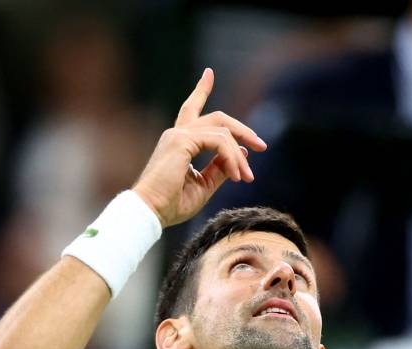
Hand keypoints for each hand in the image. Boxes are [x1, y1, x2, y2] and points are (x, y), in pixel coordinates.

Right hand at [132, 68, 266, 227]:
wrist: (150, 212)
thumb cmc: (171, 205)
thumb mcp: (203, 186)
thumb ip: (219, 169)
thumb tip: (241, 154)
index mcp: (178, 142)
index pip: (191, 109)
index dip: (201, 90)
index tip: (209, 73)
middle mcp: (177, 134)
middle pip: (217, 118)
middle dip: (241, 129)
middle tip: (261, 145)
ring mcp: (178, 135)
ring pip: (222, 131)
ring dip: (239, 155)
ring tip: (246, 177)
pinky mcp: (181, 141)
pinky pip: (219, 141)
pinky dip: (231, 157)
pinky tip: (236, 175)